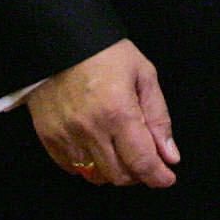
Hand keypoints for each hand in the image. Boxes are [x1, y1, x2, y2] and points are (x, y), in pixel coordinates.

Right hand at [27, 37, 179, 187]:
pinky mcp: (49, 138)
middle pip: (120, 175)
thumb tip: (170, 156)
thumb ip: (158, 118)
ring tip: (120, 151)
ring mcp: (67, 136)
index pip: (142, 162)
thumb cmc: (105, 53)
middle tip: (144, 158)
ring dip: (113, 171)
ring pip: (96, 176)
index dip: (158, 176)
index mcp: (118, 112)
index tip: (166, 178)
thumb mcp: (143, 75)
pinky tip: (96, 148)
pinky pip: (72, 168)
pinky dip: (88, 166)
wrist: (59, 41)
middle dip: (138, 174)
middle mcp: (91, 130)